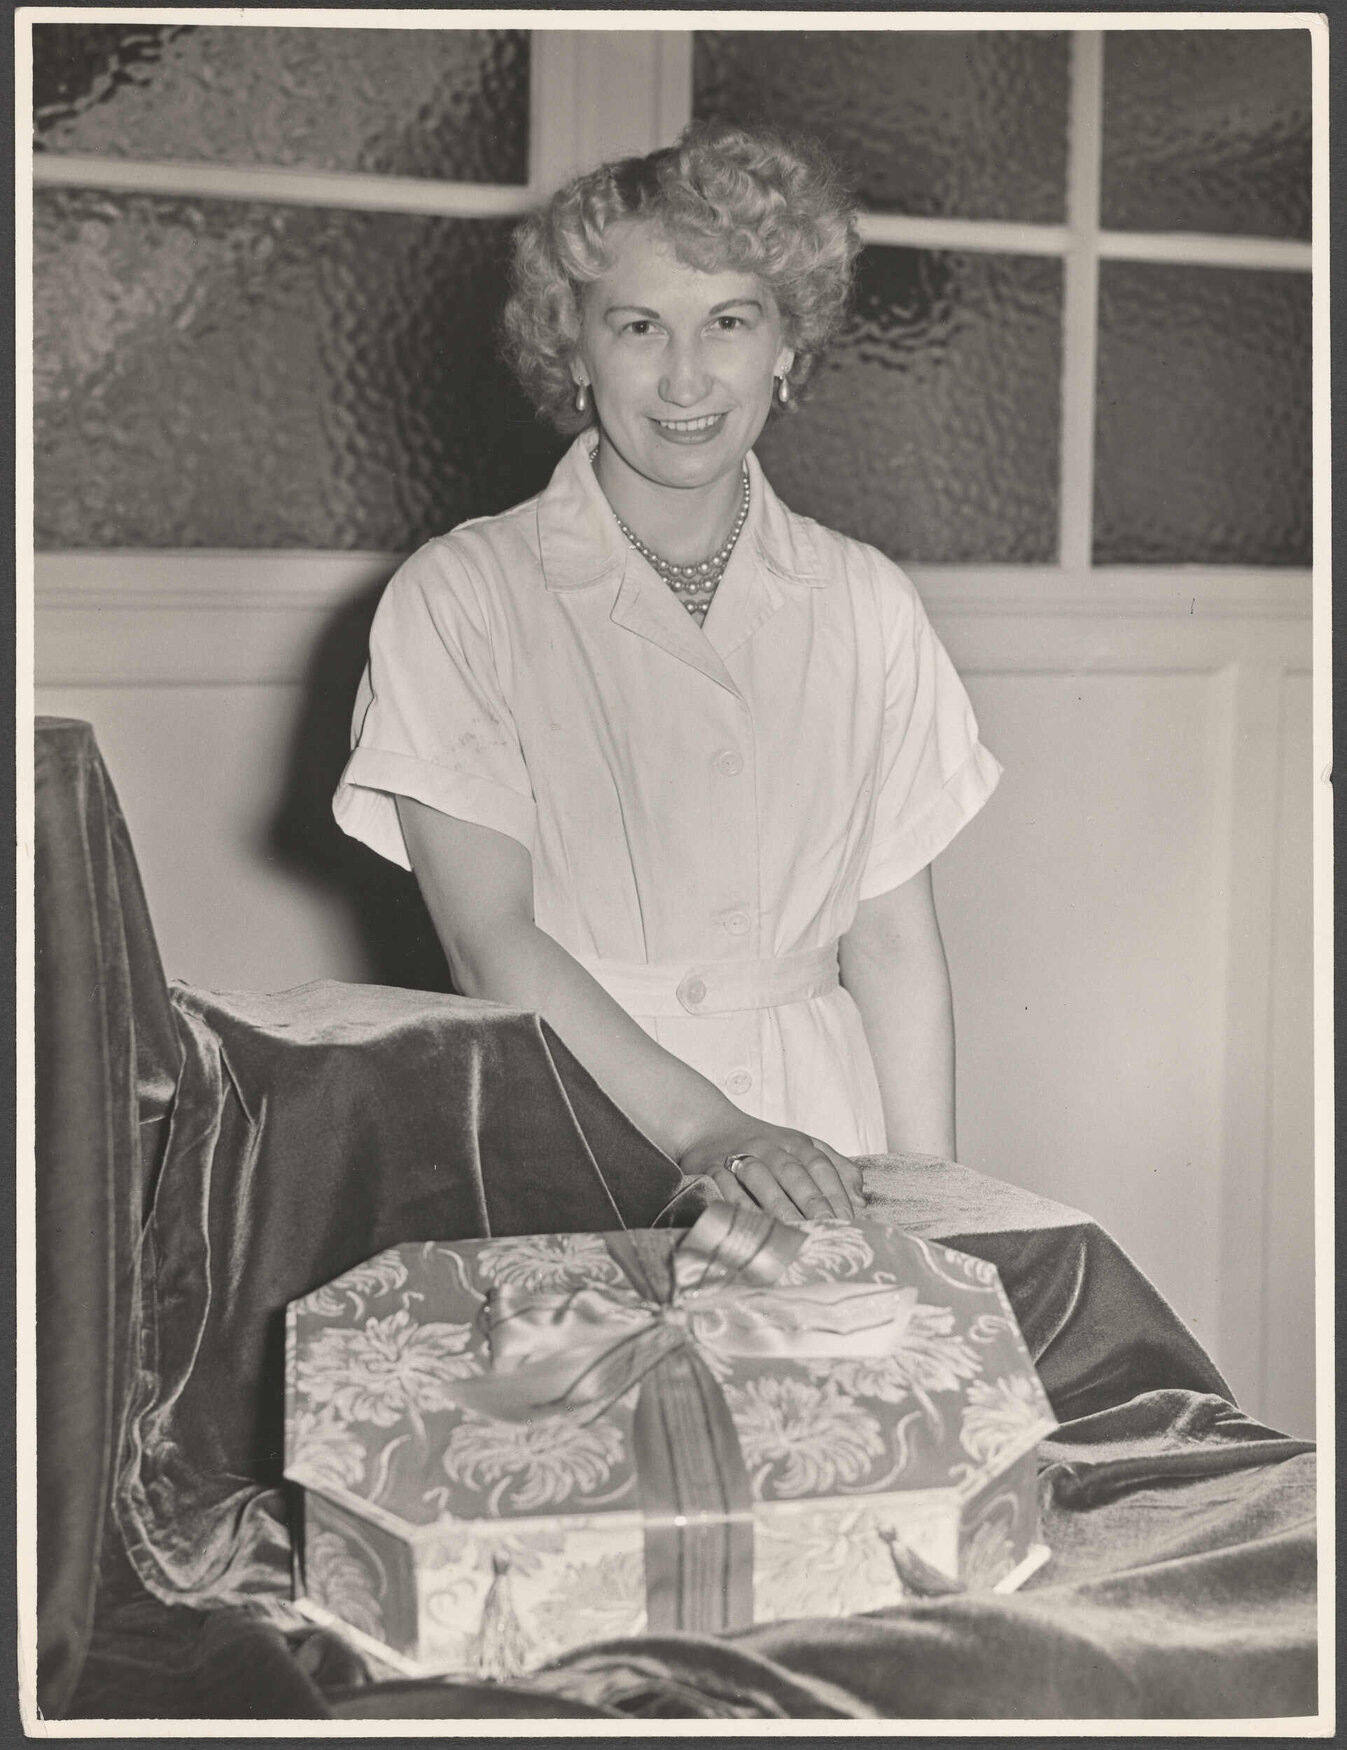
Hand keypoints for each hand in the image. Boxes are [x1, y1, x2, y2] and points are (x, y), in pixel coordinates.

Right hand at [679, 1122, 863, 1222]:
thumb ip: (836, 1168)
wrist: (709, 1127)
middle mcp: (769, 1146)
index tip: (849, 1220)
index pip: (821, 1166)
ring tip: (795, 1232)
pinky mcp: (713, 1168)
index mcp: (795, 1142)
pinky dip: (741, 1206)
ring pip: (762, 1179)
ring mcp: (740, 1155)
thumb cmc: (765, 1147)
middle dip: (812, 1203)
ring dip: (779, 1206)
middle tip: (827, 1231)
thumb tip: (861, 1201)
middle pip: (794, 1174)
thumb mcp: (803, 1148)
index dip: (836, 1192)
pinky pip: (728, 1187)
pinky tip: (755, 1226)